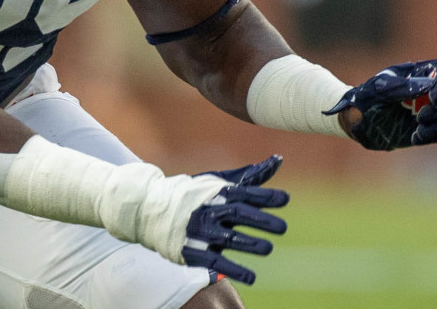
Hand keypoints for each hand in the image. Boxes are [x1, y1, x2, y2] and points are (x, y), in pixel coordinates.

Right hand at [182, 155, 288, 284]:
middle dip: (260, 220)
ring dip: (249, 243)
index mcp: (217, 192)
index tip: (285, 199)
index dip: (264, 196)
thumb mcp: (219, 182)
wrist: (151, 208)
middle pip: (237, 213)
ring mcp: (200, 230)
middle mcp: (209, 209)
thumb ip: (250, 176)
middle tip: (282, 227)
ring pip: (227, 237)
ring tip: (268, 248)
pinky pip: (215, 261)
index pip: (243, 192)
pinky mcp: (192, 250)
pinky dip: (233, 270)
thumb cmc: (194, 194)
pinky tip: (251, 277)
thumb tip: (278, 160)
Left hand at [324, 59, 436, 150]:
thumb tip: (429, 84)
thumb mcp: (377, 89)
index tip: (435, 101)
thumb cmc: (366, 97)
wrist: (358, 120)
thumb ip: (400, 87)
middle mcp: (434, 87)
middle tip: (421, 118)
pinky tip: (418, 137)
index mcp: (420, 71)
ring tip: (419, 130)